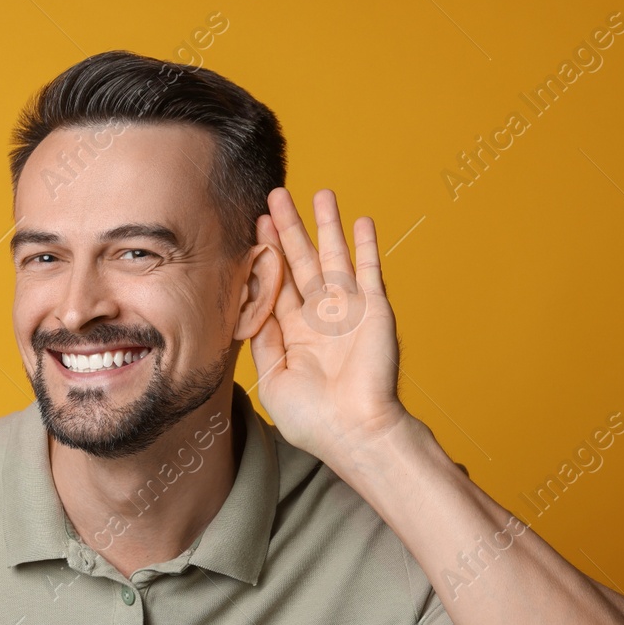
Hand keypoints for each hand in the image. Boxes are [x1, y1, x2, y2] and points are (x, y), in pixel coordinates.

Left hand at [250, 187, 412, 465]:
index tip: (256, 224)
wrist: (354, 431)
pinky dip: (365, 245)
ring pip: (334, 257)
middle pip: (301, 261)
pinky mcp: (375, 310)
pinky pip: (370, 270)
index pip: (278, 283)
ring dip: (326, 226)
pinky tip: (360, 220)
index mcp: (295, 333)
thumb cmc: (313, 418)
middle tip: (276, 195)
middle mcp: (321, 317)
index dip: (267, 253)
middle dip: (289, 228)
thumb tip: (249, 305)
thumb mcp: (272, 378)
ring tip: (319, 193)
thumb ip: (261, 339)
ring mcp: (349, 311)